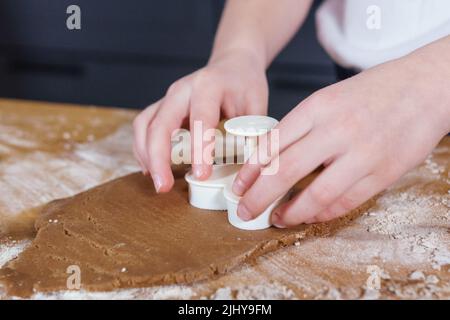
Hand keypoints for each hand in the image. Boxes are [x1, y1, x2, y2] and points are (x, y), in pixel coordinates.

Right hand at [133, 51, 267, 191]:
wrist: (232, 64)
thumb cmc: (244, 84)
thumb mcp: (257, 103)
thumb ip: (253, 133)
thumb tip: (250, 168)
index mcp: (209, 86)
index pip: (201, 119)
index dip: (199, 149)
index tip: (201, 174)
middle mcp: (182, 90)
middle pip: (160, 123)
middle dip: (158, 157)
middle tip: (163, 187)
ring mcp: (168, 97)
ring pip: (144, 125)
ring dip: (146, 156)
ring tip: (158, 182)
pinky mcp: (162, 107)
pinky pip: (143, 127)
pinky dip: (143, 150)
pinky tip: (151, 169)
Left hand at [232, 55, 449, 226]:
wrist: (424, 87)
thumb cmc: (372, 92)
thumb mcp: (329, 98)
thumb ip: (301, 127)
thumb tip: (269, 158)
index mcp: (318, 107)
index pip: (273, 143)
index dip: (250, 170)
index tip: (239, 186)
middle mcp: (337, 130)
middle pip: (286, 171)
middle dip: (259, 197)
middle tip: (244, 210)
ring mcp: (362, 154)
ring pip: (316, 194)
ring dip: (291, 212)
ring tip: (276, 218)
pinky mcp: (383, 173)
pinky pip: (345, 202)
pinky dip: (322, 213)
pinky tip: (309, 216)